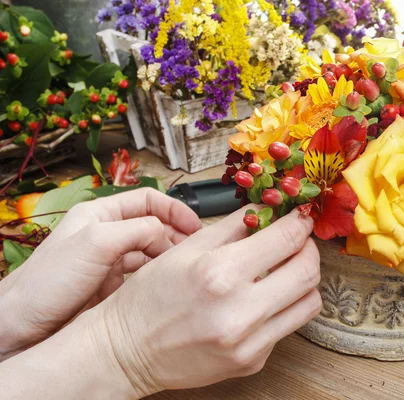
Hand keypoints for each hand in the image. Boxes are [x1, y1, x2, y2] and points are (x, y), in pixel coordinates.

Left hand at [0, 188, 201, 359]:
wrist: (23, 326)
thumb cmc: (47, 283)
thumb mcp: (96, 243)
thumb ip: (136, 230)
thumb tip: (167, 232)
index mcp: (100, 215)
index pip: (147, 200)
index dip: (174, 209)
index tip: (195, 225)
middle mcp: (107, 234)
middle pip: (153, 224)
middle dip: (176, 234)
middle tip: (194, 250)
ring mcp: (110, 260)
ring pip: (151, 250)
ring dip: (170, 256)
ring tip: (185, 267)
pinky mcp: (112, 284)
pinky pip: (144, 273)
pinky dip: (159, 274)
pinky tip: (167, 282)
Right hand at [88, 207, 321, 396]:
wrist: (126, 352)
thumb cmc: (147, 298)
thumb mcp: (184, 249)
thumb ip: (233, 226)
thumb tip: (267, 209)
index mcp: (220, 274)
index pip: (286, 239)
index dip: (300, 222)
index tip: (301, 217)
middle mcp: (240, 312)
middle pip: (308, 271)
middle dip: (309, 249)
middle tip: (298, 241)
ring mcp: (249, 343)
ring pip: (309, 302)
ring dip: (304, 279)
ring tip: (286, 269)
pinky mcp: (252, 362)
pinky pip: (287, 327)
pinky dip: (283, 306)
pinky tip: (263, 298)